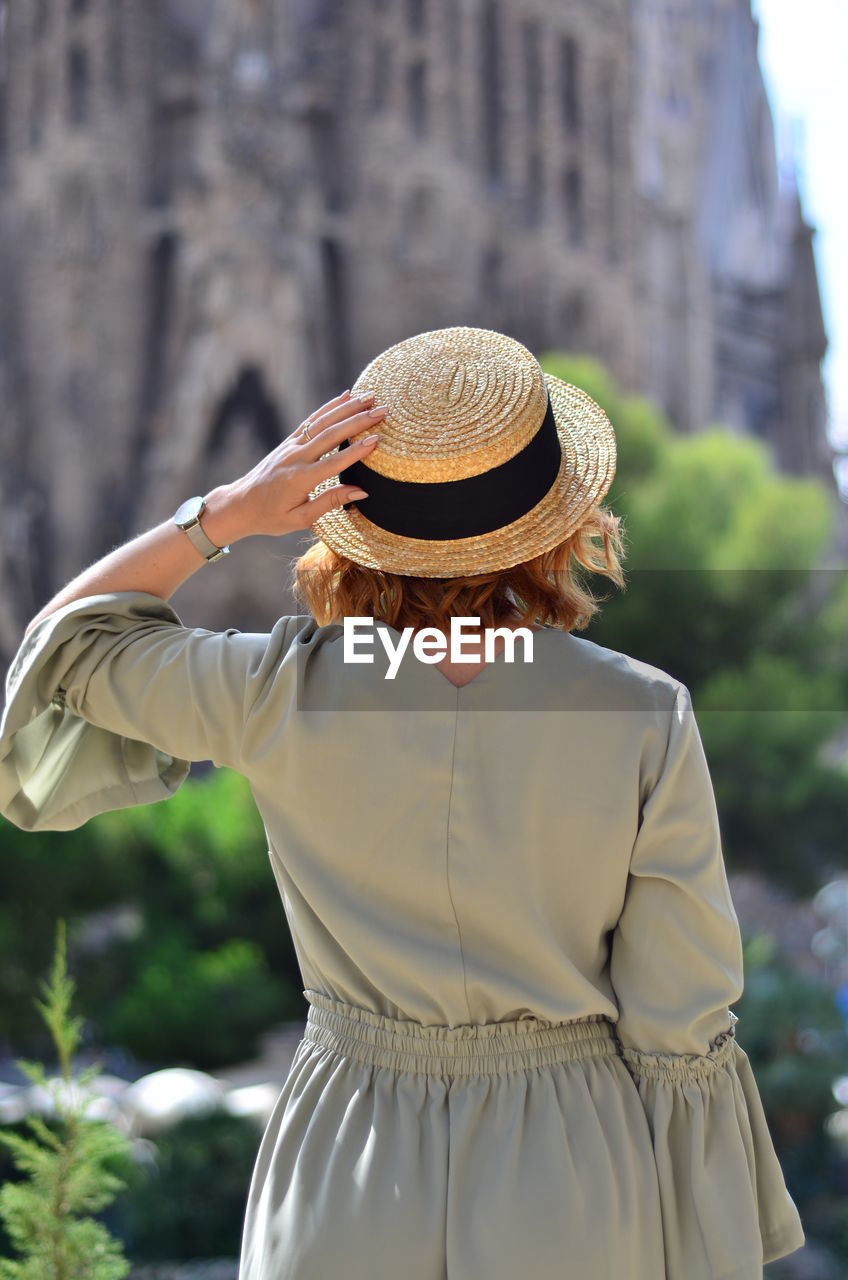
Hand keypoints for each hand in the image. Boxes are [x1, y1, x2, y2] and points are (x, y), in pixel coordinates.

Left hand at [226, 389, 385, 537]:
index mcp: (300, 479)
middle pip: (331, 434)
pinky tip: (345, 396)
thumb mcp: (301, 519)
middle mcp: (296, 457)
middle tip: (383, 410)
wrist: (239, 504)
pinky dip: (329, 407)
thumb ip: (330, 502)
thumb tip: (361, 491)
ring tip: (370, 397)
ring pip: (322, 422)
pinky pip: (311, 420)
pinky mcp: (288, 441)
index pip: (334, 462)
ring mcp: (291, 446)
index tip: (377, 439)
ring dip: (347, 407)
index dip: (356, 451)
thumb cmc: (270, 517)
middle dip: (358, 420)